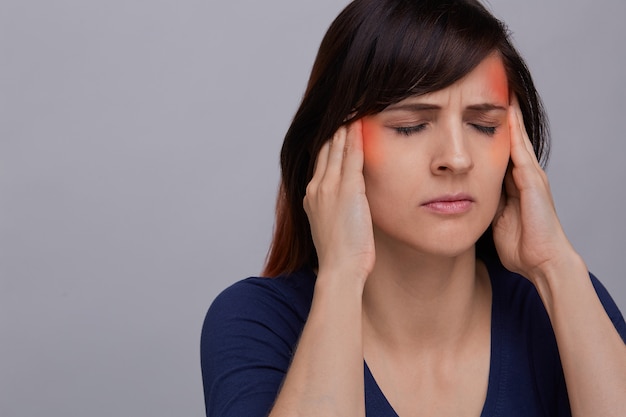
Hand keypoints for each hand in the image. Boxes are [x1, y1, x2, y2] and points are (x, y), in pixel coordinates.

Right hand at [303, 120, 374, 282]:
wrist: (339, 269)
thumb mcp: (333, 228)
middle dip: (335, 129)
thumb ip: (336, 209)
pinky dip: (355, 138)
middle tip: (344, 108)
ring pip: (336, 148)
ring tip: (353, 107)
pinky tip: (360, 123)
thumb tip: (347, 204)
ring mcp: (329, 187)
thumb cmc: (340, 256)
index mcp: (312, 197)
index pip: (320, 161)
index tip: (336, 126)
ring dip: (344, 127)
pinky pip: (351, 156)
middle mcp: (316, 187)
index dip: (328, 142)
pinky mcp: (347, 189)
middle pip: (325, 149)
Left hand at [492, 97, 575, 281]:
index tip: (478, 112)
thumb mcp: (496, 219)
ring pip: (517, 139)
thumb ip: (487, 203)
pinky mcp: (533, 181)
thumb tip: (468, 196)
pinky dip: (514, 132)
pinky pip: (521, 151)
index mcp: (514, 185)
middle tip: (493, 89)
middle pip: (511, 139)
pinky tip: (506, 113)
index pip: (501, 152)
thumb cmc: (521, 246)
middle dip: (502, 117)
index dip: (491, 132)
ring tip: (500, 91)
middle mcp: (524, 176)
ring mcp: (531, 177)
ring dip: (509, 116)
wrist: (543, 262)